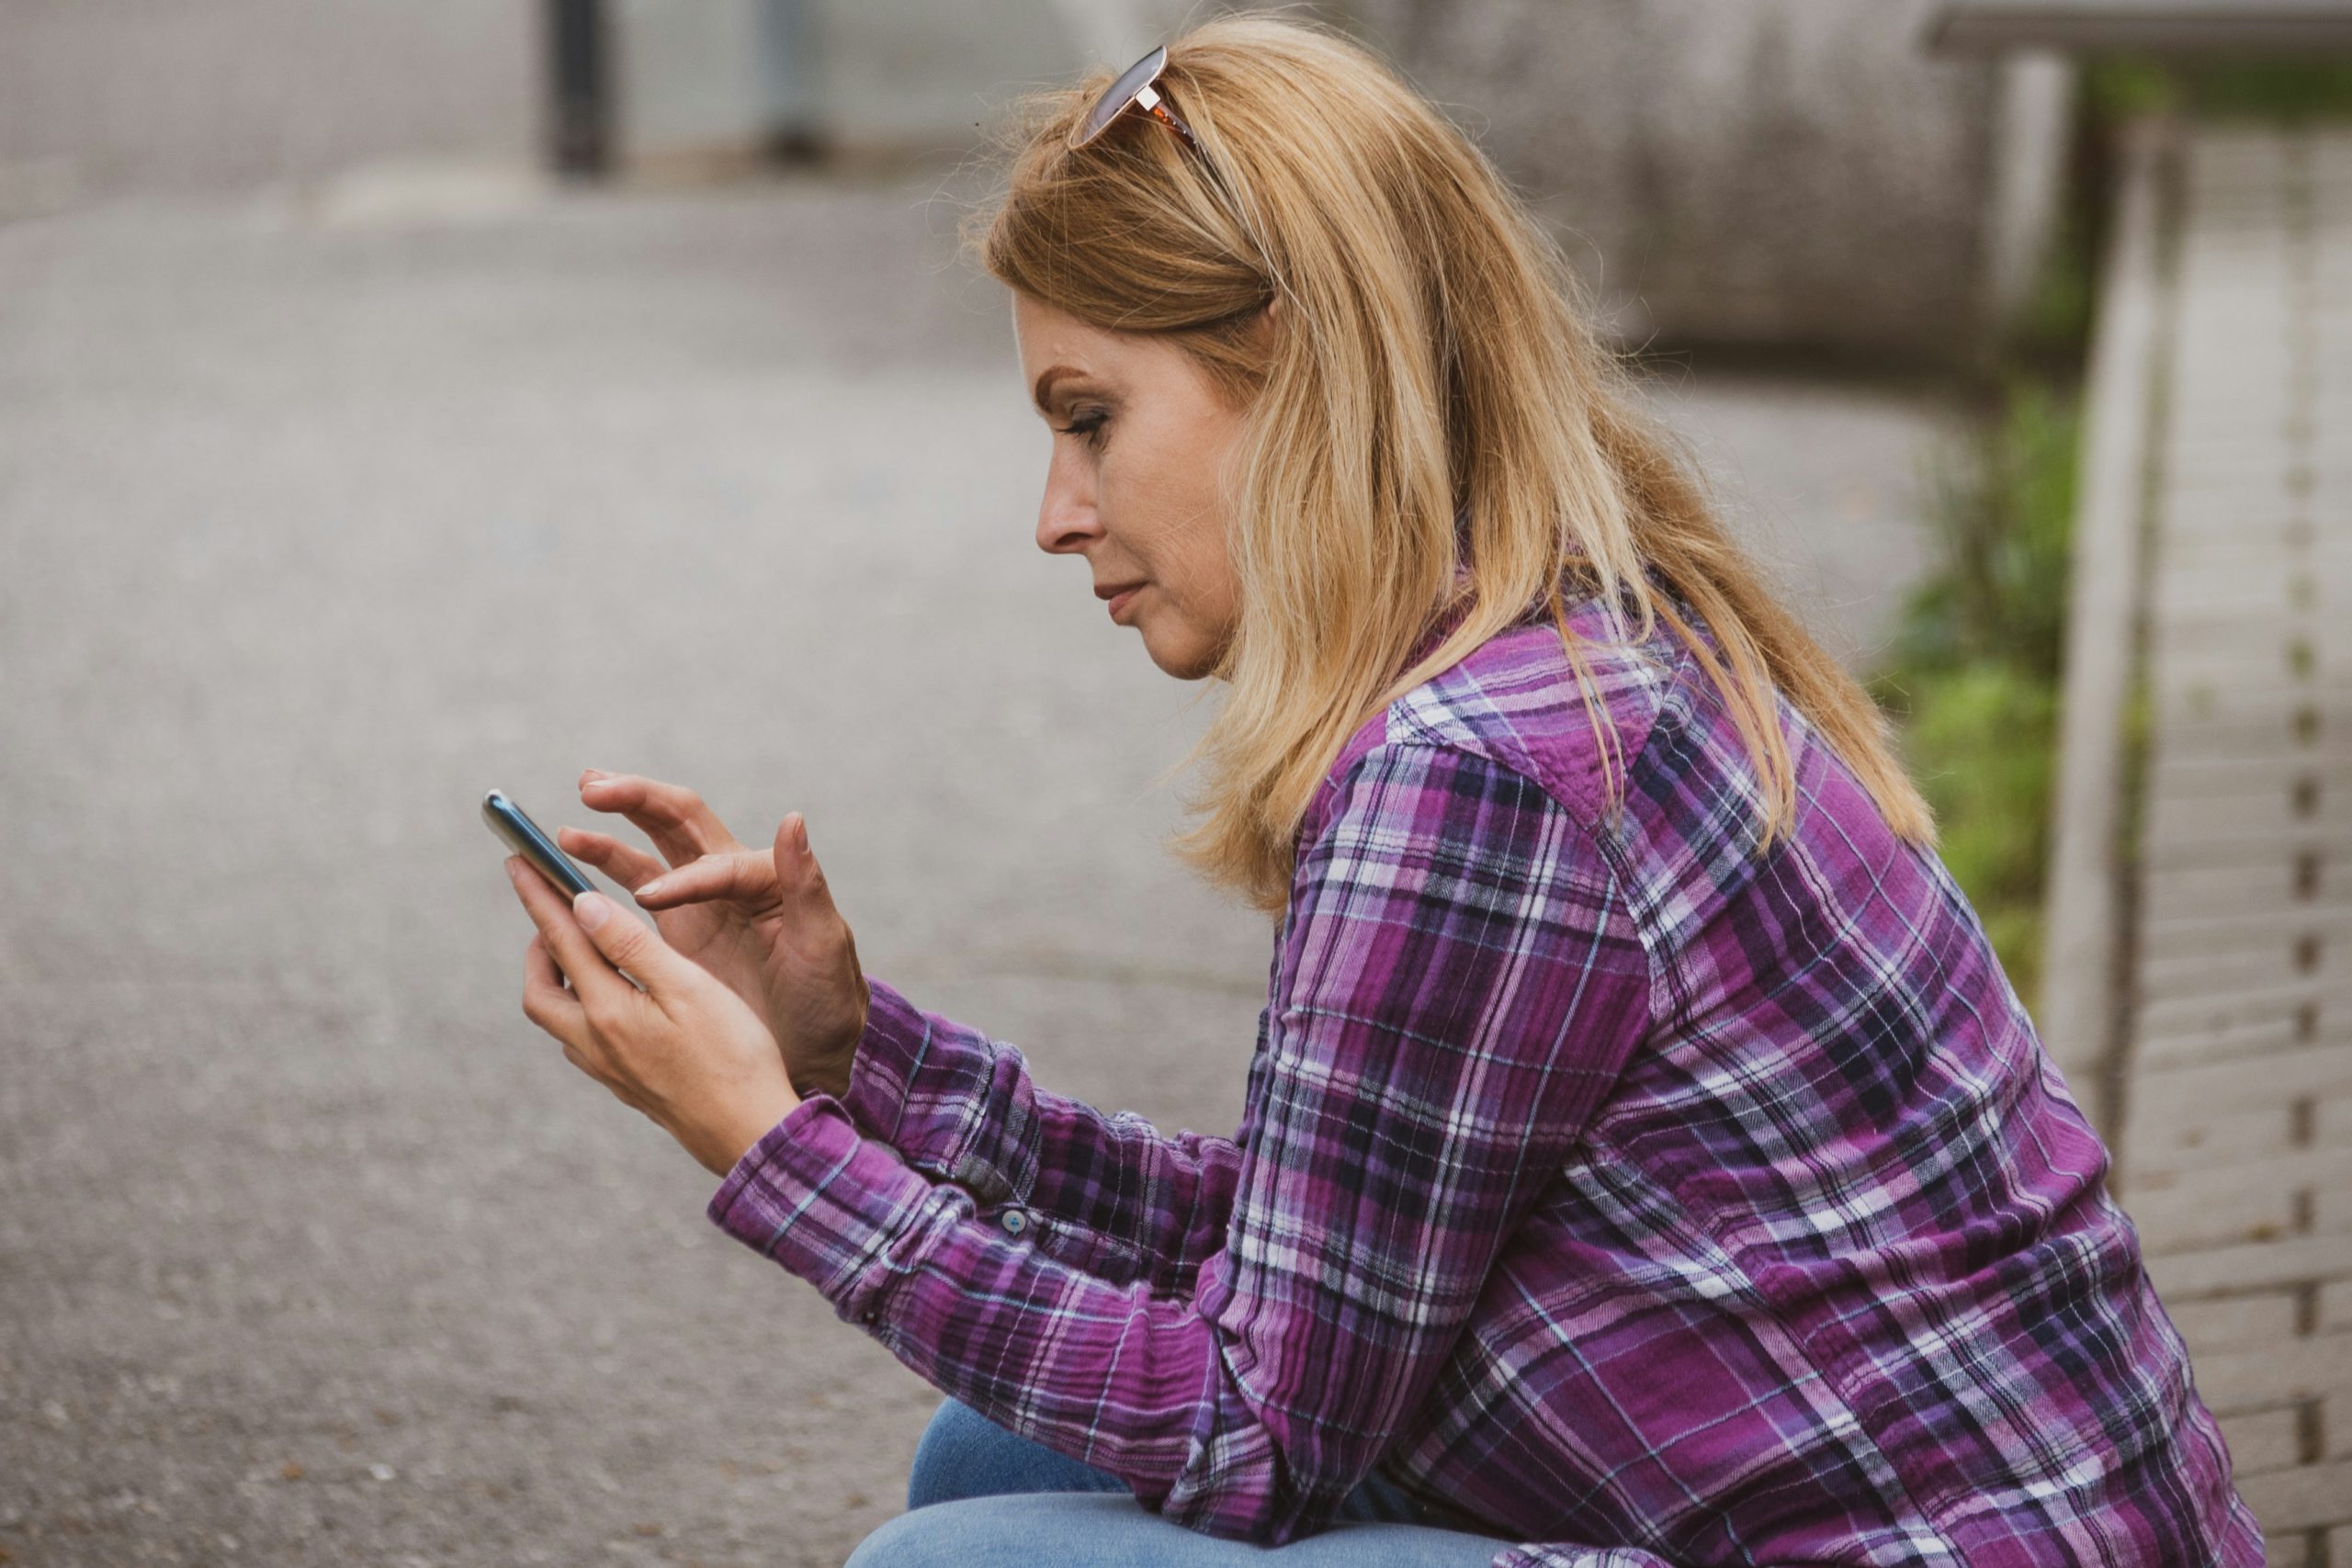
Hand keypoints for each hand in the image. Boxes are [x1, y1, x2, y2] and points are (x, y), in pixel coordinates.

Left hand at [505, 855, 800, 1176]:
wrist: (749, 1133)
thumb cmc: (733, 1056)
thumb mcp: (688, 987)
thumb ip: (631, 945)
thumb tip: (581, 905)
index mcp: (609, 1010)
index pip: (562, 938)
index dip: (538, 895)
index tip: (518, 858)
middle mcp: (595, 1042)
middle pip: (540, 988)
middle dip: (539, 944)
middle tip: (553, 910)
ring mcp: (607, 1069)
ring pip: (558, 1016)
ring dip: (557, 977)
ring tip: (582, 949)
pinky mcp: (624, 1084)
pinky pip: (580, 1038)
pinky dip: (580, 1005)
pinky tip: (610, 999)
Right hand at [556, 771, 868, 1101]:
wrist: (817, 1048)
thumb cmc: (827, 996)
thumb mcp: (824, 943)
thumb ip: (806, 883)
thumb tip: (792, 819)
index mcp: (764, 878)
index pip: (716, 862)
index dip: (683, 877)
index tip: (650, 899)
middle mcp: (729, 879)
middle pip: (677, 821)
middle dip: (635, 800)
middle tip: (592, 788)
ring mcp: (699, 902)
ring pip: (647, 854)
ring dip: (607, 840)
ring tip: (567, 834)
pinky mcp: (679, 932)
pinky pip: (634, 892)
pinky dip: (602, 879)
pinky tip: (568, 875)